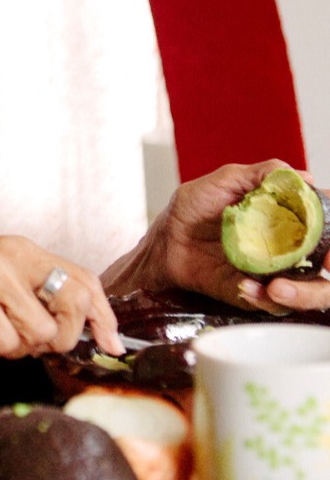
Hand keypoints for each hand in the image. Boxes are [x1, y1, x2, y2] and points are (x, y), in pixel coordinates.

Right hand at [0, 235, 122, 358]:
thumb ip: (30, 290)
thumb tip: (79, 326)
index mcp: (21, 249)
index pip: (83, 279)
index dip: (104, 316)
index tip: (112, 344)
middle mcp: (11, 255)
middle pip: (72, 308)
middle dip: (61, 339)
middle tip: (31, 343)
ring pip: (40, 333)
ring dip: (16, 347)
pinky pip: (3, 342)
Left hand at [126, 159, 329, 312]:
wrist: (165, 240)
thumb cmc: (195, 208)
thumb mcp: (225, 181)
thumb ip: (263, 175)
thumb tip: (304, 178)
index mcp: (292, 220)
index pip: (329, 229)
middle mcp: (293, 249)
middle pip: (329, 267)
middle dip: (328, 279)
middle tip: (325, 268)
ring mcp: (277, 274)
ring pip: (311, 293)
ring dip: (302, 294)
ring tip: (275, 287)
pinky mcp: (255, 293)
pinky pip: (271, 304)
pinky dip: (261, 298)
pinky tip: (244, 286)